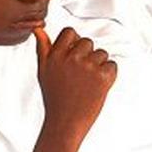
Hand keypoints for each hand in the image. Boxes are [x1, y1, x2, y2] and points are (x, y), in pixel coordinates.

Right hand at [34, 27, 115, 143]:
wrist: (65, 122)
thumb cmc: (55, 97)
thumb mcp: (44, 71)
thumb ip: (43, 48)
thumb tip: (38, 29)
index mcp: (55, 55)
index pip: (70, 32)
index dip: (74, 43)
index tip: (74, 56)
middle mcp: (71, 58)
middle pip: (88, 42)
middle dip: (88, 55)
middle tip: (80, 75)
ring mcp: (88, 66)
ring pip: (102, 53)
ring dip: (99, 65)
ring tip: (87, 82)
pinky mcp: (102, 76)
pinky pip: (112, 65)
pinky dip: (109, 75)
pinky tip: (97, 86)